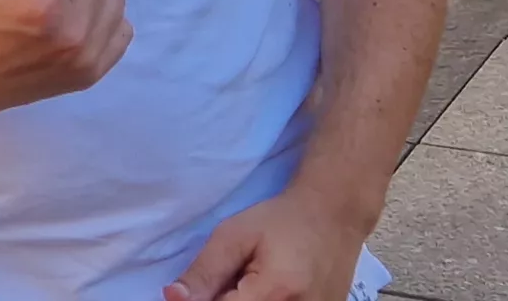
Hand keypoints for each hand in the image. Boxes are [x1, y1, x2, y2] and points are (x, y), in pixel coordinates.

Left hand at [166, 190, 370, 300]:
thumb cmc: (282, 220)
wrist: (335, 215)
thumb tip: (173, 299)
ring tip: (251, 282)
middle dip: (227, 300)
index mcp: (275, 292)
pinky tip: (265, 289)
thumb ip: (204, 271)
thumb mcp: (235, 234)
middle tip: (234, 280)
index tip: (205, 287)